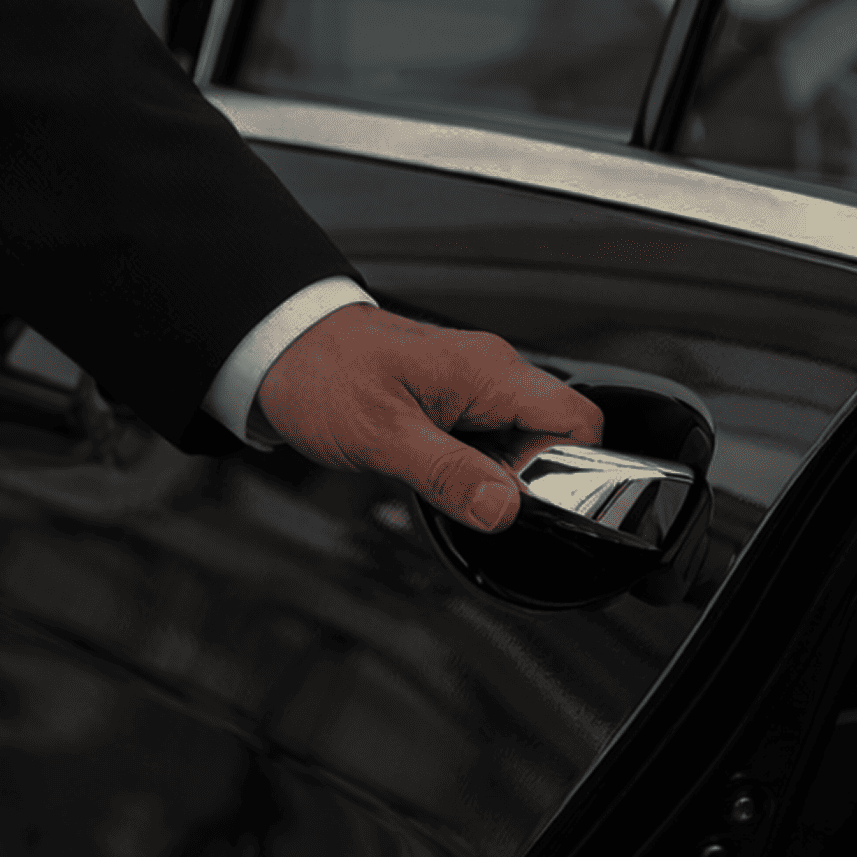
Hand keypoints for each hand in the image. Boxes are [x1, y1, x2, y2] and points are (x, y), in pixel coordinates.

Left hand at [254, 305, 602, 531]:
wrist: (277, 347)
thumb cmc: (320, 373)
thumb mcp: (380, 435)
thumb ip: (448, 474)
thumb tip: (503, 510)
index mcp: (489, 371)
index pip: (578, 420)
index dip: (570, 469)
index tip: (524, 498)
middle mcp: (491, 373)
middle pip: (556, 435)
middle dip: (529, 479)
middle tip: (475, 495)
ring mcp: (474, 387)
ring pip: (523, 443)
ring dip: (495, 475)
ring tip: (445, 481)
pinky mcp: (453, 403)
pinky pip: (490, 441)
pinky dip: (473, 468)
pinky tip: (435, 474)